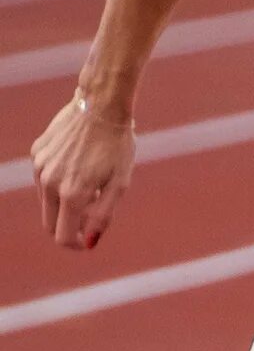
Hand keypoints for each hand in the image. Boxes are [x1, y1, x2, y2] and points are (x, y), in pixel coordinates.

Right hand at [31, 93, 135, 250]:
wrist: (101, 106)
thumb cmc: (117, 147)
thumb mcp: (120, 185)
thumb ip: (103, 216)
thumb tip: (89, 242)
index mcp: (71, 194)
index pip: (62, 235)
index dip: (75, 244)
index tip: (87, 242)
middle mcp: (49, 182)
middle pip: (50, 222)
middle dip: (69, 227)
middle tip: (92, 215)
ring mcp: (39, 167)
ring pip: (47, 200)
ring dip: (66, 202)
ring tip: (93, 183)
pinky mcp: (36, 153)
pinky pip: (44, 178)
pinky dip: (60, 181)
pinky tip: (80, 164)